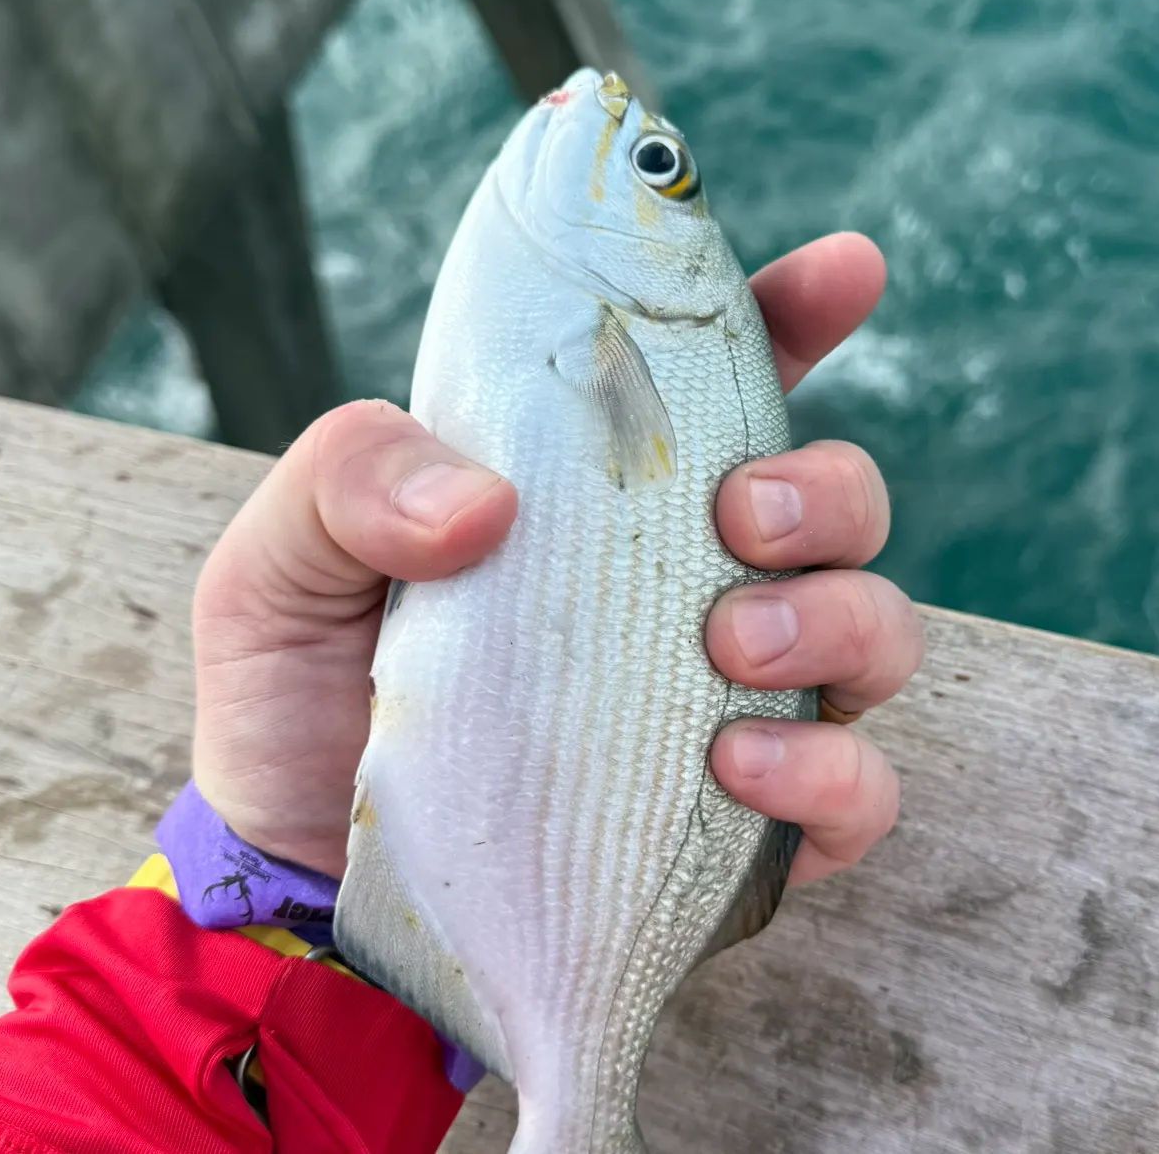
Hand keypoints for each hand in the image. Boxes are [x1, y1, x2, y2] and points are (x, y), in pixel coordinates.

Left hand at [192, 233, 917, 882]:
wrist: (304, 887)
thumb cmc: (304, 701)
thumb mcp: (282, 561)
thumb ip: (352, 477)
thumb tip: (489, 502)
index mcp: (604, 494)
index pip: (726, 382)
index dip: (798, 315)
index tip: (846, 270)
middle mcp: (691, 585)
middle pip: (839, 500)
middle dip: (827, 488)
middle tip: (740, 516)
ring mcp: (737, 703)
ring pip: (876, 625)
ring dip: (836, 618)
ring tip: (729, 645)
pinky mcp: (751, 827)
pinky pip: (858, 787)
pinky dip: (830, 769)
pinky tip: (741, 765)